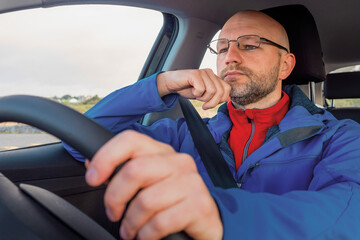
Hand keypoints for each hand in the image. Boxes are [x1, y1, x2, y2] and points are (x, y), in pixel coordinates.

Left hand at [85, 130, 222, 239]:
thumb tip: (92, 165)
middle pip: (134, 171)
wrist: (207, 220)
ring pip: (145, 201)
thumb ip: (124, 172)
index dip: (106, 157)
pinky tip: (146, 235)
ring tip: (131, 230)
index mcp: (162, 152)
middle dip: (115, 198)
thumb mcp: (149, 183)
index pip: (130, 140)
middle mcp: (178, 162)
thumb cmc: (172, 201)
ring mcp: (191, 182)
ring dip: (131, 223)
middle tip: (114, 214)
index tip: (93, 177)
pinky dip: (146, 234)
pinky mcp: (198, 205)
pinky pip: (160, 222)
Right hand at [157, 69, 230, 109]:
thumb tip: (227, 99)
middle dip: (213, 102)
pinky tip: (192, 91)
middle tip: (204, 105)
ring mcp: (203, 72)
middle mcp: (210, 73)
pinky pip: (201, 89)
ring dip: (203, 98)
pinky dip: (196, 94)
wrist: (172, 84)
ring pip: (212, 91)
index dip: (221, 100)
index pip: (227, 89)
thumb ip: (215, 95)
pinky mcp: (195, 74)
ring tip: (197, 95)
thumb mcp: (204, 94)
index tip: (210, 104)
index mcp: (214, 77)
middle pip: (221, 91)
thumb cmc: (187, 88)